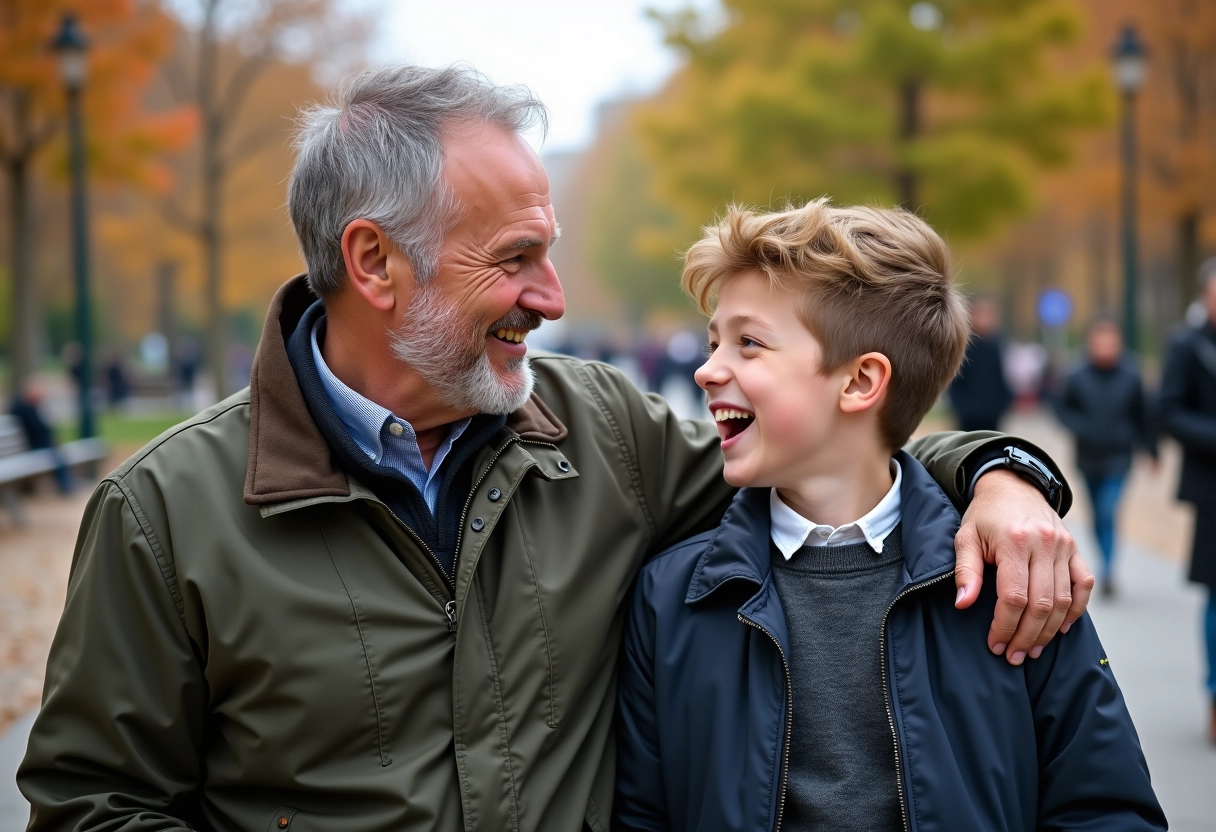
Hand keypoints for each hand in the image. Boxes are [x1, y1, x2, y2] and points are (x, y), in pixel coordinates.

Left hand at [953, 470, 1093, 665]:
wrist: (1012, 485)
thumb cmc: (984, 516)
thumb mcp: (965, 537)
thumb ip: (966, 571)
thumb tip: (963, 604)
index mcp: (1014, 542)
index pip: (1014, 596)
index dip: (1005, 626)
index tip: (995, 644)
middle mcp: (1044, 544)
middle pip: (1041, 604)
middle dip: (1027, 636)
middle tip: (1014, 656)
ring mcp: (1064, 547)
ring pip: (1064, 600)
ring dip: (1049, 631)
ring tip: (1033, 650)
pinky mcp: (1075, 549)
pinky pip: (1084, 585)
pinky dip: (1076, 610)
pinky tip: (1060, 628)